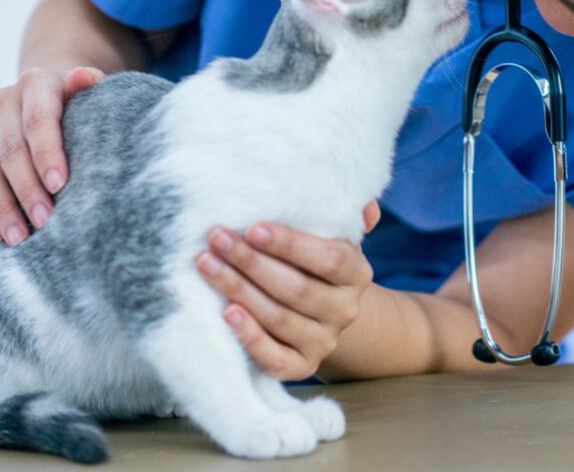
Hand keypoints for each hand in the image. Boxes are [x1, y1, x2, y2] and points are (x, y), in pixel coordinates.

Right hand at [0, 66, 103, 245]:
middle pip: (10, 152)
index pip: (38, 121)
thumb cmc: (80, 103)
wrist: (48, 95)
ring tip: (19, 237)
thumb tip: (86, 77)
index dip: (47, 153)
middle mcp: (3, 103)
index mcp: (36, 85)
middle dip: (27, 190)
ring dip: (1, 208)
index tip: (60, 184)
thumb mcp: (90, 91)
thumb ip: (90, 86)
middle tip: (46, 221)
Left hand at [195, 201, 379, 380]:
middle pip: (296, 289)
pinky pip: (274, 358)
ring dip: (239, 290)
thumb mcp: (331, 238)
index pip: (328, 258)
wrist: (322, 314)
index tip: (252, 228)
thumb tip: (367, 207)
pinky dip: (249, 337)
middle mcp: (345, 310)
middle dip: (251, 262)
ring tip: (207, 265)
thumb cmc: (314, 265)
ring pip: (279, 318)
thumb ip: (344, 219)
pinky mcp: (301, 366)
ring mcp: (324, 341)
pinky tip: (226, 313)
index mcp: (356, 274)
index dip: (289, 245)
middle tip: (217, 239)